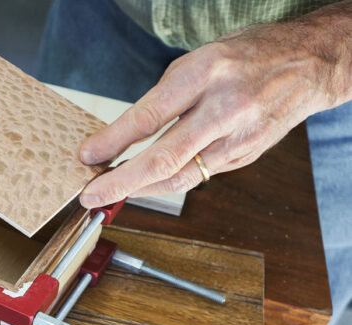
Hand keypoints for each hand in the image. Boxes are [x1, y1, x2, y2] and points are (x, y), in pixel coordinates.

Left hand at [78, 4, 350, 208]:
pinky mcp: (246, 156)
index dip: (113, 141)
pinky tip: (149, 184)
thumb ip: (165, 96)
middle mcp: (224, 109)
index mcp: (206, 74)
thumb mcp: (200, 59)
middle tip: (91, 195)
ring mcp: (238, 138)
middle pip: (164, 158)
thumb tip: (124, 134)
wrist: (312, 65)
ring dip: (141, 189)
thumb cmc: (250, 55)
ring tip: (111, 192)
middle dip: (121, 182)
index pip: (149, 116)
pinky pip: (199, 176)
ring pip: (180, 178)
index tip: (87, 156)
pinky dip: (168, 182)